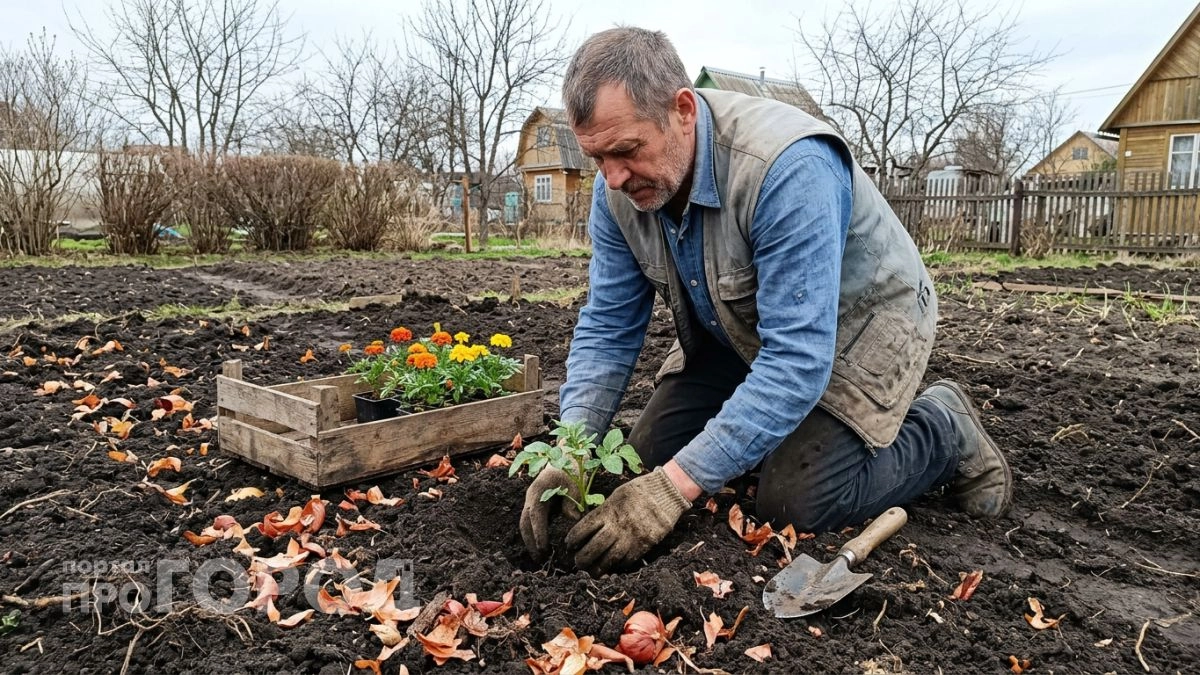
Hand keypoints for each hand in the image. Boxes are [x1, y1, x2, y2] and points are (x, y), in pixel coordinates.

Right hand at [519, 466, 583, 561]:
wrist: (566, 457)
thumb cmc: (571, 469)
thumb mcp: (575, 483)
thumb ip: (573, 501)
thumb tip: (572, 519)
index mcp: (538, 490)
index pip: (535, 515)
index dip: (538, 533)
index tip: (544, 548)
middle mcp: (531, 497)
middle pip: (524, 522)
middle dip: (530, 542)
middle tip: (540, 559)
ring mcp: (532, 501)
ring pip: (525, 524)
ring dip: (530, 541)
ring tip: (540, 557)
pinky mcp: (537, 505)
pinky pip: (531, 523)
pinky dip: (534, 535)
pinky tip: (542, 547)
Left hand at [566, 468, 692, 573]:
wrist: (665, 493)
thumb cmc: (639, 491)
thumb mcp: (616, 496)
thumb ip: (604, 511)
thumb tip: (591, 526)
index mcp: (607, 511)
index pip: (583, 529)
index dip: (573, 539)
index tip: (569, 545)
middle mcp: (617, 526)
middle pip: (594, 548)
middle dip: (583, 559)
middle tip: (578, 564)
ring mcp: (630, 537)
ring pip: (609, 559)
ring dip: (599, 568)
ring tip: (593, 573)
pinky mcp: (644, 545)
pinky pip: (627, 560)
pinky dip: (618, 565)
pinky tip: (613, 566)